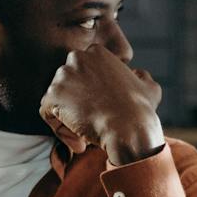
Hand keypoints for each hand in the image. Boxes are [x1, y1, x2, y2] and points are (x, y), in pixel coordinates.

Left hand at [39, 44, 165, 165]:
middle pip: (67, 86)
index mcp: (97, 53)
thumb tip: (138, 74)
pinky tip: (79, 142)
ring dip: (69, 120)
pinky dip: (60, 130)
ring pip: (57, 101)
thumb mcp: (149, 87)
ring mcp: (63, 76)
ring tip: (86, 136)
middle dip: (76, 106)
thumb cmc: (141, 111)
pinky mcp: (53, 95)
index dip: (90, 96)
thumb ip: (140, 77)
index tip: (102, 112)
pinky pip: (47, 114)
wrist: (128, 129)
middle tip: (92, 125)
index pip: (83, 74)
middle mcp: (77, 58)